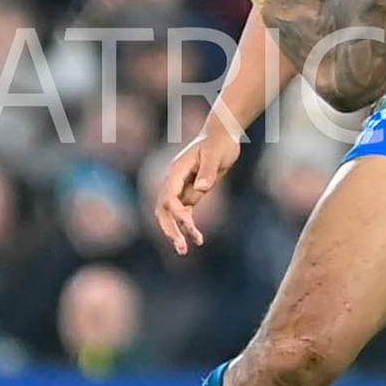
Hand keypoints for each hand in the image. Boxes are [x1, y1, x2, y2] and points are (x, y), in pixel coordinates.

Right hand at [153, 128, 240, 254]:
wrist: (222, 135)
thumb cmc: (219, 143)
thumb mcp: (216, 154)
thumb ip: (208, 170)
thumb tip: (201, 188)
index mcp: (176, 171)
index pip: (169, 197)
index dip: (177, 213)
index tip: (190, 224)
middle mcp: (174, 181)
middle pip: (163, 210)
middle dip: (170, 229)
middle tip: (181, 247)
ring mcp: (180, 187)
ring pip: (171, 214)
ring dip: (177, 231)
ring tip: (186, 249)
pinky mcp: (190, 191)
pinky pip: (184, 212)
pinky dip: (187, 226)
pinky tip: (196, 239)